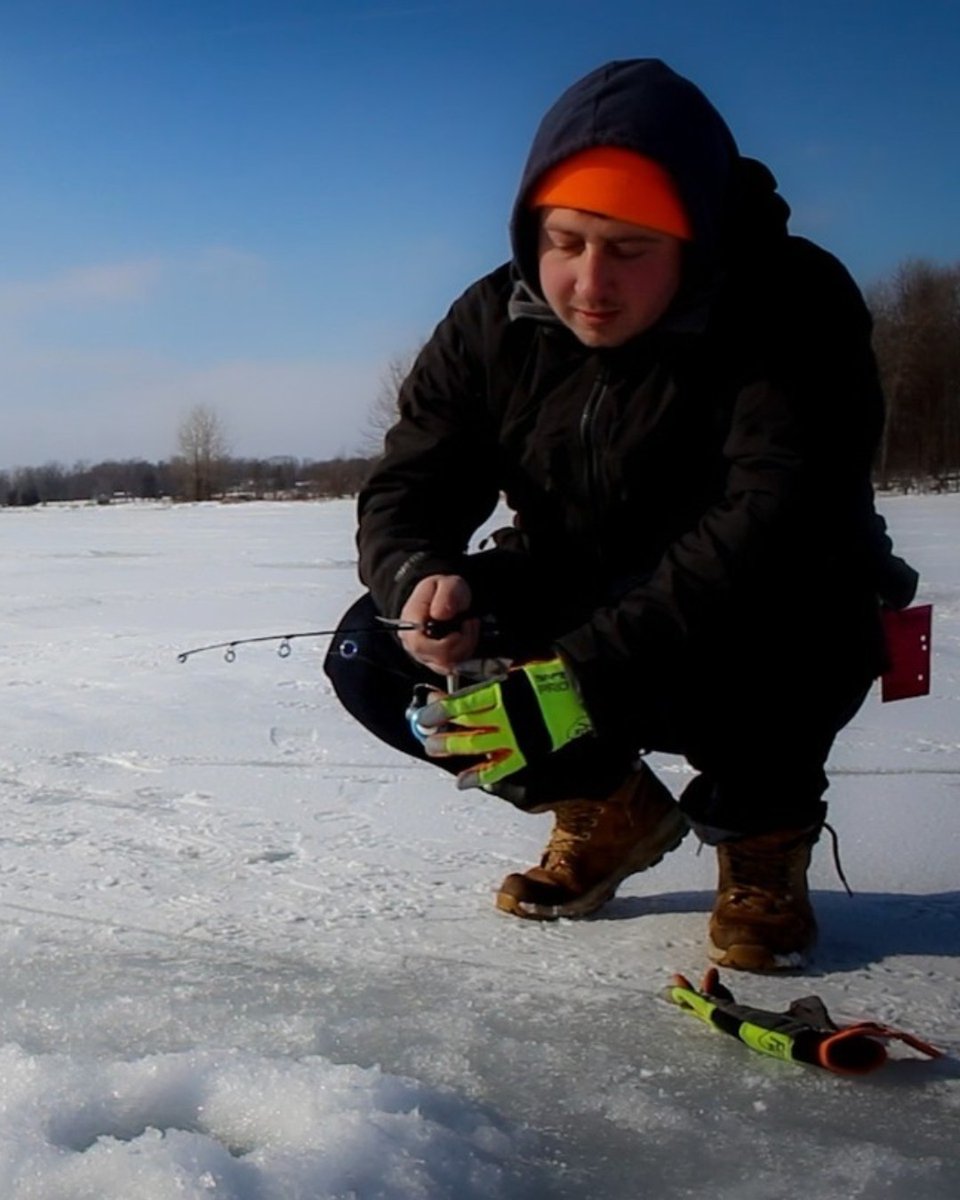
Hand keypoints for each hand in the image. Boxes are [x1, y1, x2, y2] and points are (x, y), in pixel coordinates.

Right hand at [398, 574, 479, 674]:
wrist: (442, 599)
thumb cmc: (441, 592)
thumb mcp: (446, 583)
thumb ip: (446, 594)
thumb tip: (440, 614)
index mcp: (410, 623)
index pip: (420, 645)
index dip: (444, 643)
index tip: (460, 630)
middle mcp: (413, 644)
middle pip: (438, 659)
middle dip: (462, 643)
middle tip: (470, 623)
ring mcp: (425, 656)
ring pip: (448, 666)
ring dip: (467, 647)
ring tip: (469, 626)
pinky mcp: (436, 663)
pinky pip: (454, 667)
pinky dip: (466, 653)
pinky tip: (467, 637)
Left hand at [415, 656, 592, 788]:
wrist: (585, 694)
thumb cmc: (551, 673)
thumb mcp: (517, 662)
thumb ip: (487, 669)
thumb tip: (459, 670)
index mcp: (504, 691)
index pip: (464, 703)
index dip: (441, 709)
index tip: (425, 712)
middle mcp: (506, 717)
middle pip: (466, 727)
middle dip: (442, 732)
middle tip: (427, 735)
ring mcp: (516, 738)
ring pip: (477, 748)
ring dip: (453, 750)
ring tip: (435, 749)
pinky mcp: (527, 753)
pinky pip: (499, 769)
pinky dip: (480, 776)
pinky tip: (463, 781)